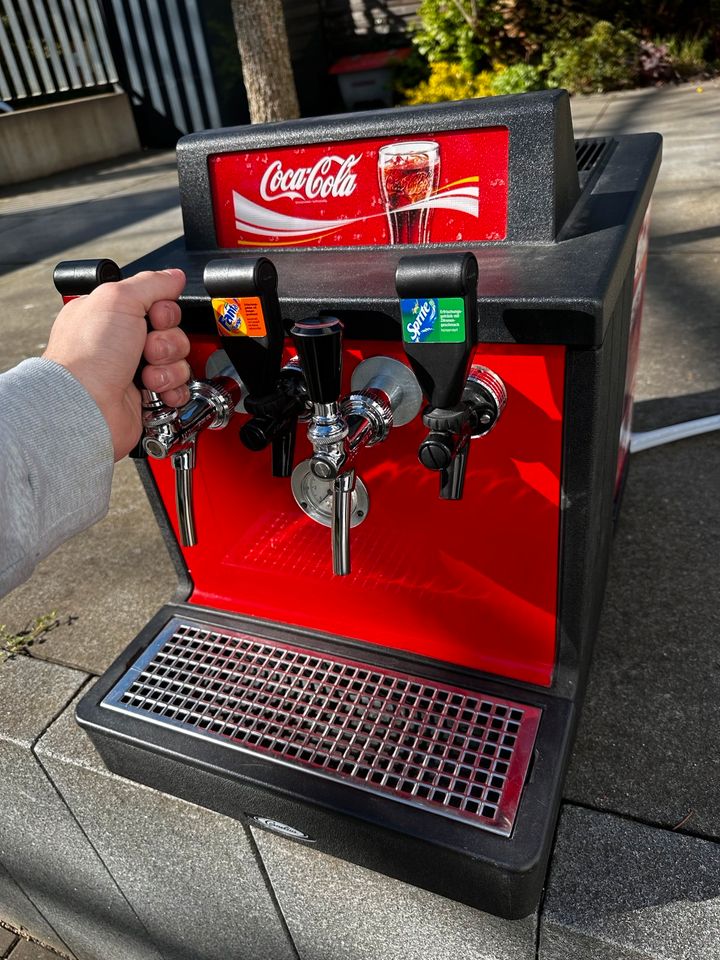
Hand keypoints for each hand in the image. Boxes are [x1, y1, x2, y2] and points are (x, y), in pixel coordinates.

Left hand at [44, 269, 188, 460]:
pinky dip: (172, 390)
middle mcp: (123, 342)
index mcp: (112, 314)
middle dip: (167, 343)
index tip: (155, 318)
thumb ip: (152, 283)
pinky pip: (179, 387)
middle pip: (172, 333)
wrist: (87, 406)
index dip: (165, 312)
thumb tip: (174, 276)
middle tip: (146, 350)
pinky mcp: (148, 397)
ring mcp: (136, 371)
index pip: (159, 304)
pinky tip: (155, 391)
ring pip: (179, 361)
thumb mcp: (118, 300)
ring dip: (168, 368)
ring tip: (146, 375)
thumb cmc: (88, 357)